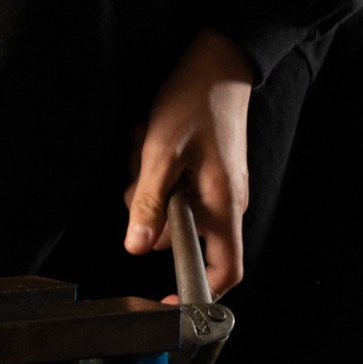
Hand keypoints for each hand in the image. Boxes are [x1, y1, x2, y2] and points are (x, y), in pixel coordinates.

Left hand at [123, 29, 253, 299]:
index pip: (225, 272)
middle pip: (181, 237)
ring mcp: (216, 187)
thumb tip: (137, 247)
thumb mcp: (160, 154)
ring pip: (171, 208)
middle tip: (140, 175)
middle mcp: (225, 202)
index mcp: (223, 206)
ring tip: (147, 147)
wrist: (218, 63)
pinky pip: (173, 186)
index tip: (164, 300)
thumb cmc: (194, 103)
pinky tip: (151, 141)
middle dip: (151, 213)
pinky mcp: (206, 171)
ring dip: (149, 184)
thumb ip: (149, 204)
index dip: (197, 293)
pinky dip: (156, 169)